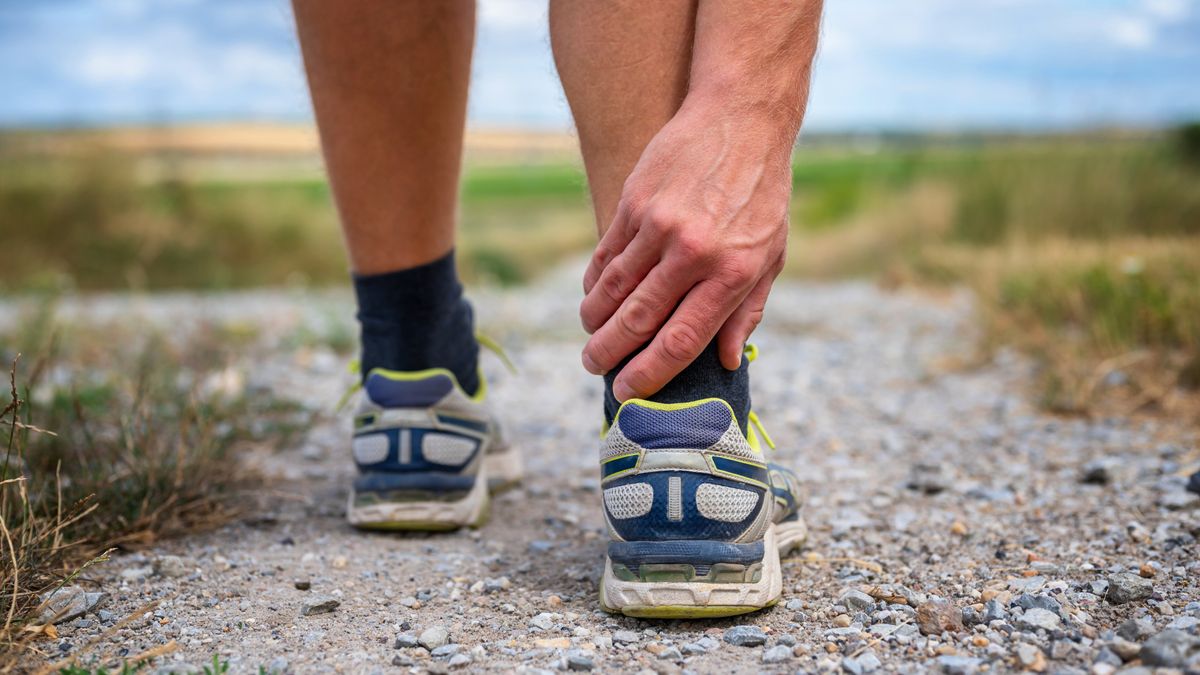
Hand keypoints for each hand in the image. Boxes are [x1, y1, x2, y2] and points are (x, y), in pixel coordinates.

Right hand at [579, 96, 791, 401]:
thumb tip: (725, 361)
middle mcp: (693, 253)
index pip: (680, 340)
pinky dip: (595, 282)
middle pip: (638, 320)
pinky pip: (606, 254)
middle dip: (609, 354)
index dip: (649, 374)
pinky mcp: (636, 202)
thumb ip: (746, 310)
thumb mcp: (771, 255)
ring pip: (613, 289)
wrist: (742, 120)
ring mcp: (660, 226)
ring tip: (590, 337)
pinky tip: (592, 297)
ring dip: (595, 320)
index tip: (627, 393)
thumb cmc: (762, 196)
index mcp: (731, 275)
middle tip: (594, 368)